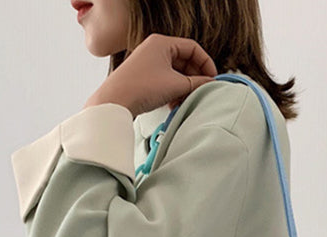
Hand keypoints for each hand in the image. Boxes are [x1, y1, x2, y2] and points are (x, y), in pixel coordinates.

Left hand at [83, 33, 216, 116]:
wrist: (114, 102)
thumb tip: (209, 83)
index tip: (212, 79)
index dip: (206, 63)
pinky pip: (165, 80)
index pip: (193, 48)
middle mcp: (154, 49)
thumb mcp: (176, 85)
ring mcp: (148, 62)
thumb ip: (197, 83)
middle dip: (194, 77)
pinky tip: (174, 104)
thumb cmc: (141, 88)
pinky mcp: (144, 76)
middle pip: (184, 60)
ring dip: (184, 86)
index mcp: (162, 43)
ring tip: (186, 100)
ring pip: (175, 72)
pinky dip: (173, 90)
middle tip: (201, 91)